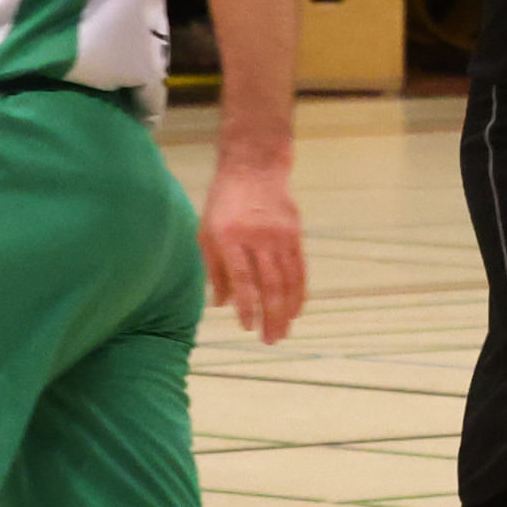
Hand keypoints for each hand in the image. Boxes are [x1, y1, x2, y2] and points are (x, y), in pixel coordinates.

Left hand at [201, 150, 305, 339]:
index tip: (247, 327)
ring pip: (288, 280)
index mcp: (230, 237)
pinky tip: (297, 309)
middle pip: (269, 284)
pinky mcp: (296, 233)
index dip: (247, 306)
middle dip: (271, 316)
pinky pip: (300, 269)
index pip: (242, 279)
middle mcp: (258, 238)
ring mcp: (280, 235)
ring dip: (287, 310)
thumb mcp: (206, 230)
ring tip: (283, 332)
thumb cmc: (223, 201)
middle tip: (270, 340)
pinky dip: (300, 292)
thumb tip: (221, 304)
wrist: (254, 166)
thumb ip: (213, 268)